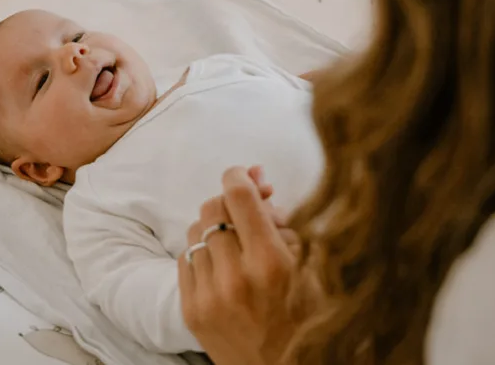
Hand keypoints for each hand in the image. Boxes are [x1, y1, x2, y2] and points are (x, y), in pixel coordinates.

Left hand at [178, 167, 318, 364]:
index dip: (238, 176)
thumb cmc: (305, 318)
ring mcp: (209, 296)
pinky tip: (222, 265)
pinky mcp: (191, 311)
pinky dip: (202, 254)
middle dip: (228, 202)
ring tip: (236, 243)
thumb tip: (257, 181)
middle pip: (212, 208)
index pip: (238, 196)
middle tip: (245, 211)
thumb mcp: (309, 267)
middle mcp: (236, 278)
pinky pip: (185, 259)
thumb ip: (283, 223)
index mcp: (271, 263)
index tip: (243, 175)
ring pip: (195, 231)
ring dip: (214, 228)